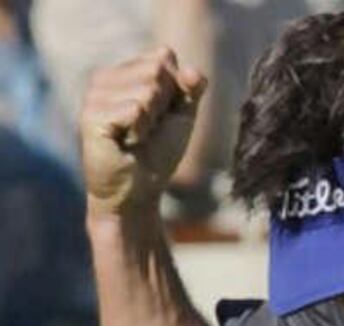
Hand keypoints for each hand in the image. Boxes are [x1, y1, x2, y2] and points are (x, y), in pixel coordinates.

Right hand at [80, 47, 206, 214]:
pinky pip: (135, 109)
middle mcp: (104, 77)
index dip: (175, 90)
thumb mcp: (183, 114)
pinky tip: (126, 143)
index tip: (162, 114)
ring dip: (152, 121)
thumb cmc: (159, 152)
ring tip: (136, 136)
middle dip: (164, 105)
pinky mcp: (90, 115)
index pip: (165, 56)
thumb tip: (191, 70)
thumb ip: (192, 87)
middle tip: (148, 128)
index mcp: (124, 71)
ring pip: (148, 90)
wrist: (139, 191)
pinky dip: (140, 130)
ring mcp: (94, 95)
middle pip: (158, 71)